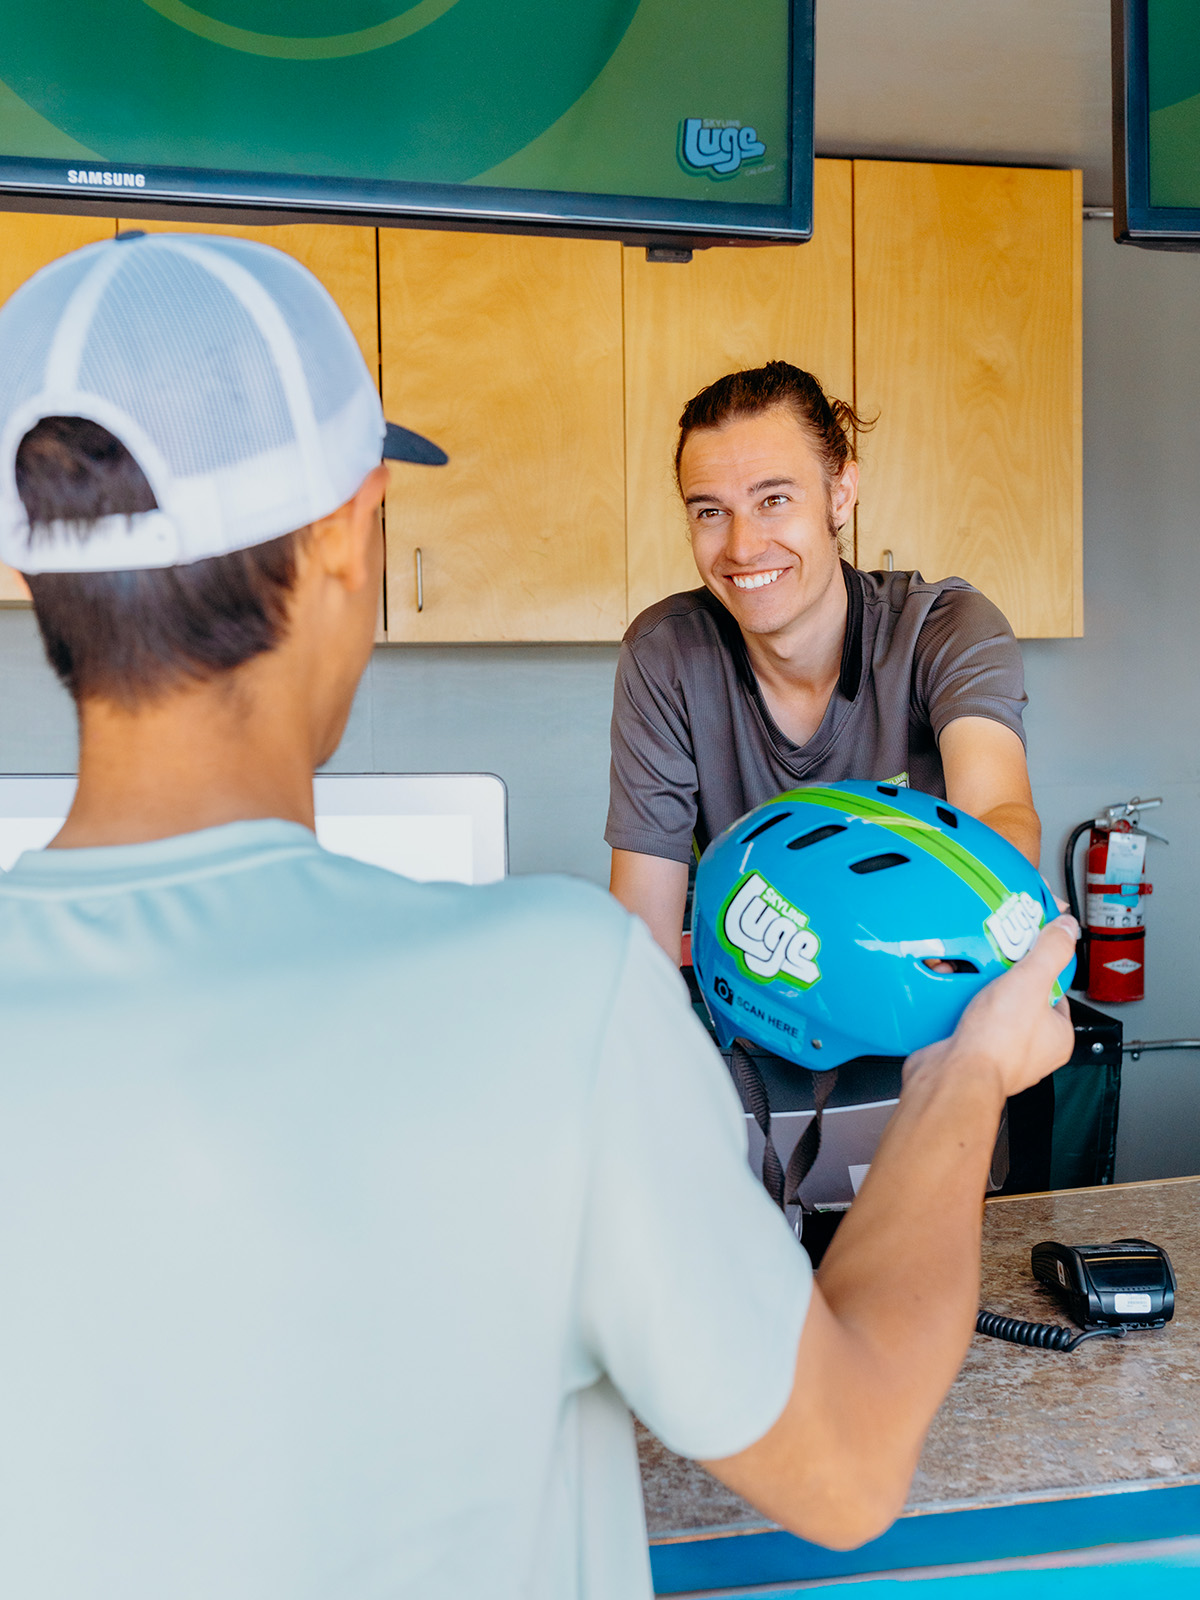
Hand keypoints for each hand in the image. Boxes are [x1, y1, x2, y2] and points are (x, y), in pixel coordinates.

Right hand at [906, 915, 1078, 1102]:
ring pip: (991, 1008)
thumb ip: (1051, 952)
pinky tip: (954, 995)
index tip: (1027, 951)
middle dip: (1004, 977)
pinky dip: (958, 1006)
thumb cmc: (997, 1045)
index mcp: (1057, 1036)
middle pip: (1021, 997)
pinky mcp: (970, 1051)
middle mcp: (1031, 1048)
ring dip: (978, 990)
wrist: (953, 1074)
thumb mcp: (1031, 982)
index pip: (1057, 992)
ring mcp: (999, 1050)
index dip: (1042, 968)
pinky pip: (967, 1019)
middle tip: (994, 963)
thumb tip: (1066, 929)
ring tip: (972, 977)